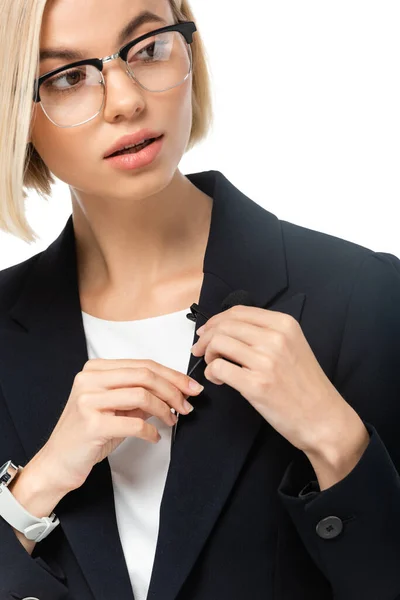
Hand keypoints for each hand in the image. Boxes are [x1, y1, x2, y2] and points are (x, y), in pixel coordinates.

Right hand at [35, 359, 202, 492]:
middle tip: (188, 403)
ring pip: (142, 395)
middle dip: (173, 389)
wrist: (58, 463)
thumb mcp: (116, 408)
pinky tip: (154, 436)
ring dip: (165, 408)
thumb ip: (140, 396)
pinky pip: (134, 423)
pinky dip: (151, 431)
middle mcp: (89, 379)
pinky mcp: (92, 424)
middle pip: (145, 375)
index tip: (190, 386)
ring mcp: (88, 400)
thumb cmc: (88, 435)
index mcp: (95, 369)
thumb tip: (175, 391)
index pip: (143, 365)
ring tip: (172, 419)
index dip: (172, 375)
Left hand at [191, 305, 357, 456]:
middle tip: (200, 350)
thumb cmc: (306, 385)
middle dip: (206, 337)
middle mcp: (275, 338)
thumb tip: (228, 330)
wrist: (323, 418)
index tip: (207, 331)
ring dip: (208, 355)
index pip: (238, 312)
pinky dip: (212, 372)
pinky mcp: (256, 384)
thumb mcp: (293, 346)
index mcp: (285, 325)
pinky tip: (220, 380)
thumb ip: (266, 334)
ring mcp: (266, 361)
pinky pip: (218, 368)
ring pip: (218, 343)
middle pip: (224, 326)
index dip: (216, 320)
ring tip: (214, 366)